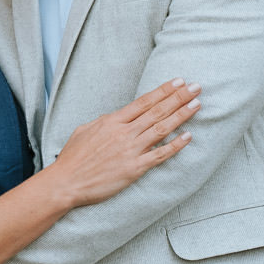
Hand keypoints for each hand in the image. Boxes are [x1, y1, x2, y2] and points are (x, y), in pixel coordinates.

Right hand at [50, 78, 198, 206]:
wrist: (67, 182)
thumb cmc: (72, 158)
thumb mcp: (84, 130)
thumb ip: (103, 122)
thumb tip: (116, 117)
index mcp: (112, 121)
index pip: (143, 102)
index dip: (163, 90)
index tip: (178, 81)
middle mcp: (124, 133)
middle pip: (157, 111)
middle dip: (179, 97)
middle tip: (196, 87)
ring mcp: (130, 150)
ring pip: (162, 128)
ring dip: (182, 115)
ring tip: (197, 104)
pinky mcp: (134, 169)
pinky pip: (160, 155)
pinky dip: (175, 145)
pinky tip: (188, 136)